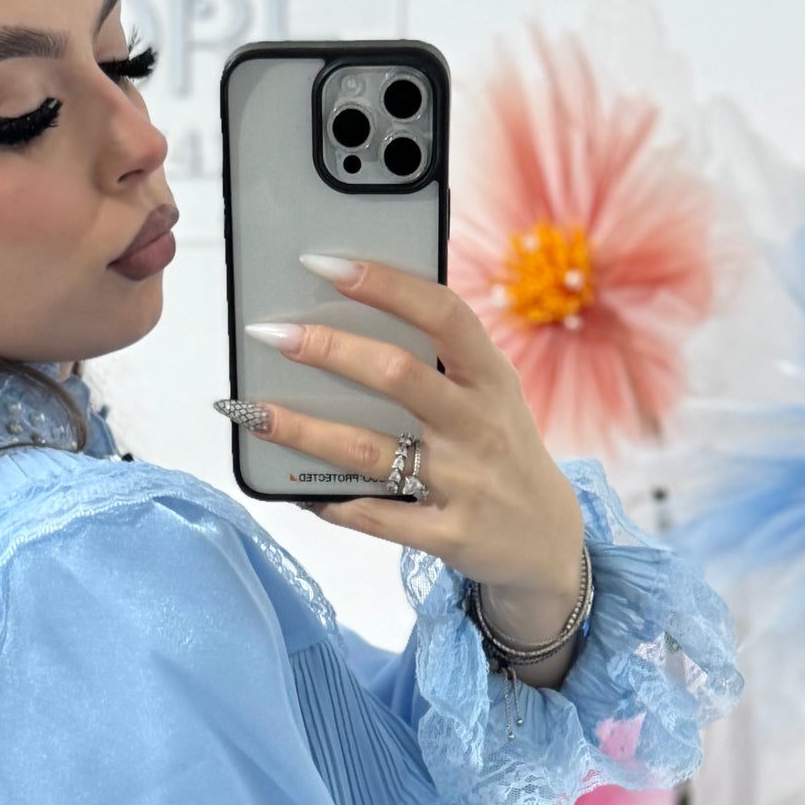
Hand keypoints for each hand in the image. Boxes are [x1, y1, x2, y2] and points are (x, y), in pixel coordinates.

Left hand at [236, 254, 588, 650]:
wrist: (549, 541)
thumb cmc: (501, 451)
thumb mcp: (491, 397)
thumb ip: (440, 361)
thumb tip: (350, 321)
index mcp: (491, 377)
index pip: (442, 314)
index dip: (385, 284)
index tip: (324, 263)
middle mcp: (478, 424)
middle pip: (397, 375)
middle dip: (329, 350)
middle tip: (272, 335)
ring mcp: (464, 482)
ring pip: (370, 450)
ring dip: (304, 431)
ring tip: (256, 415)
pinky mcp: (449, 535)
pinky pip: (375, 517)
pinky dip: (329, 502)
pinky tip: (295, 490)